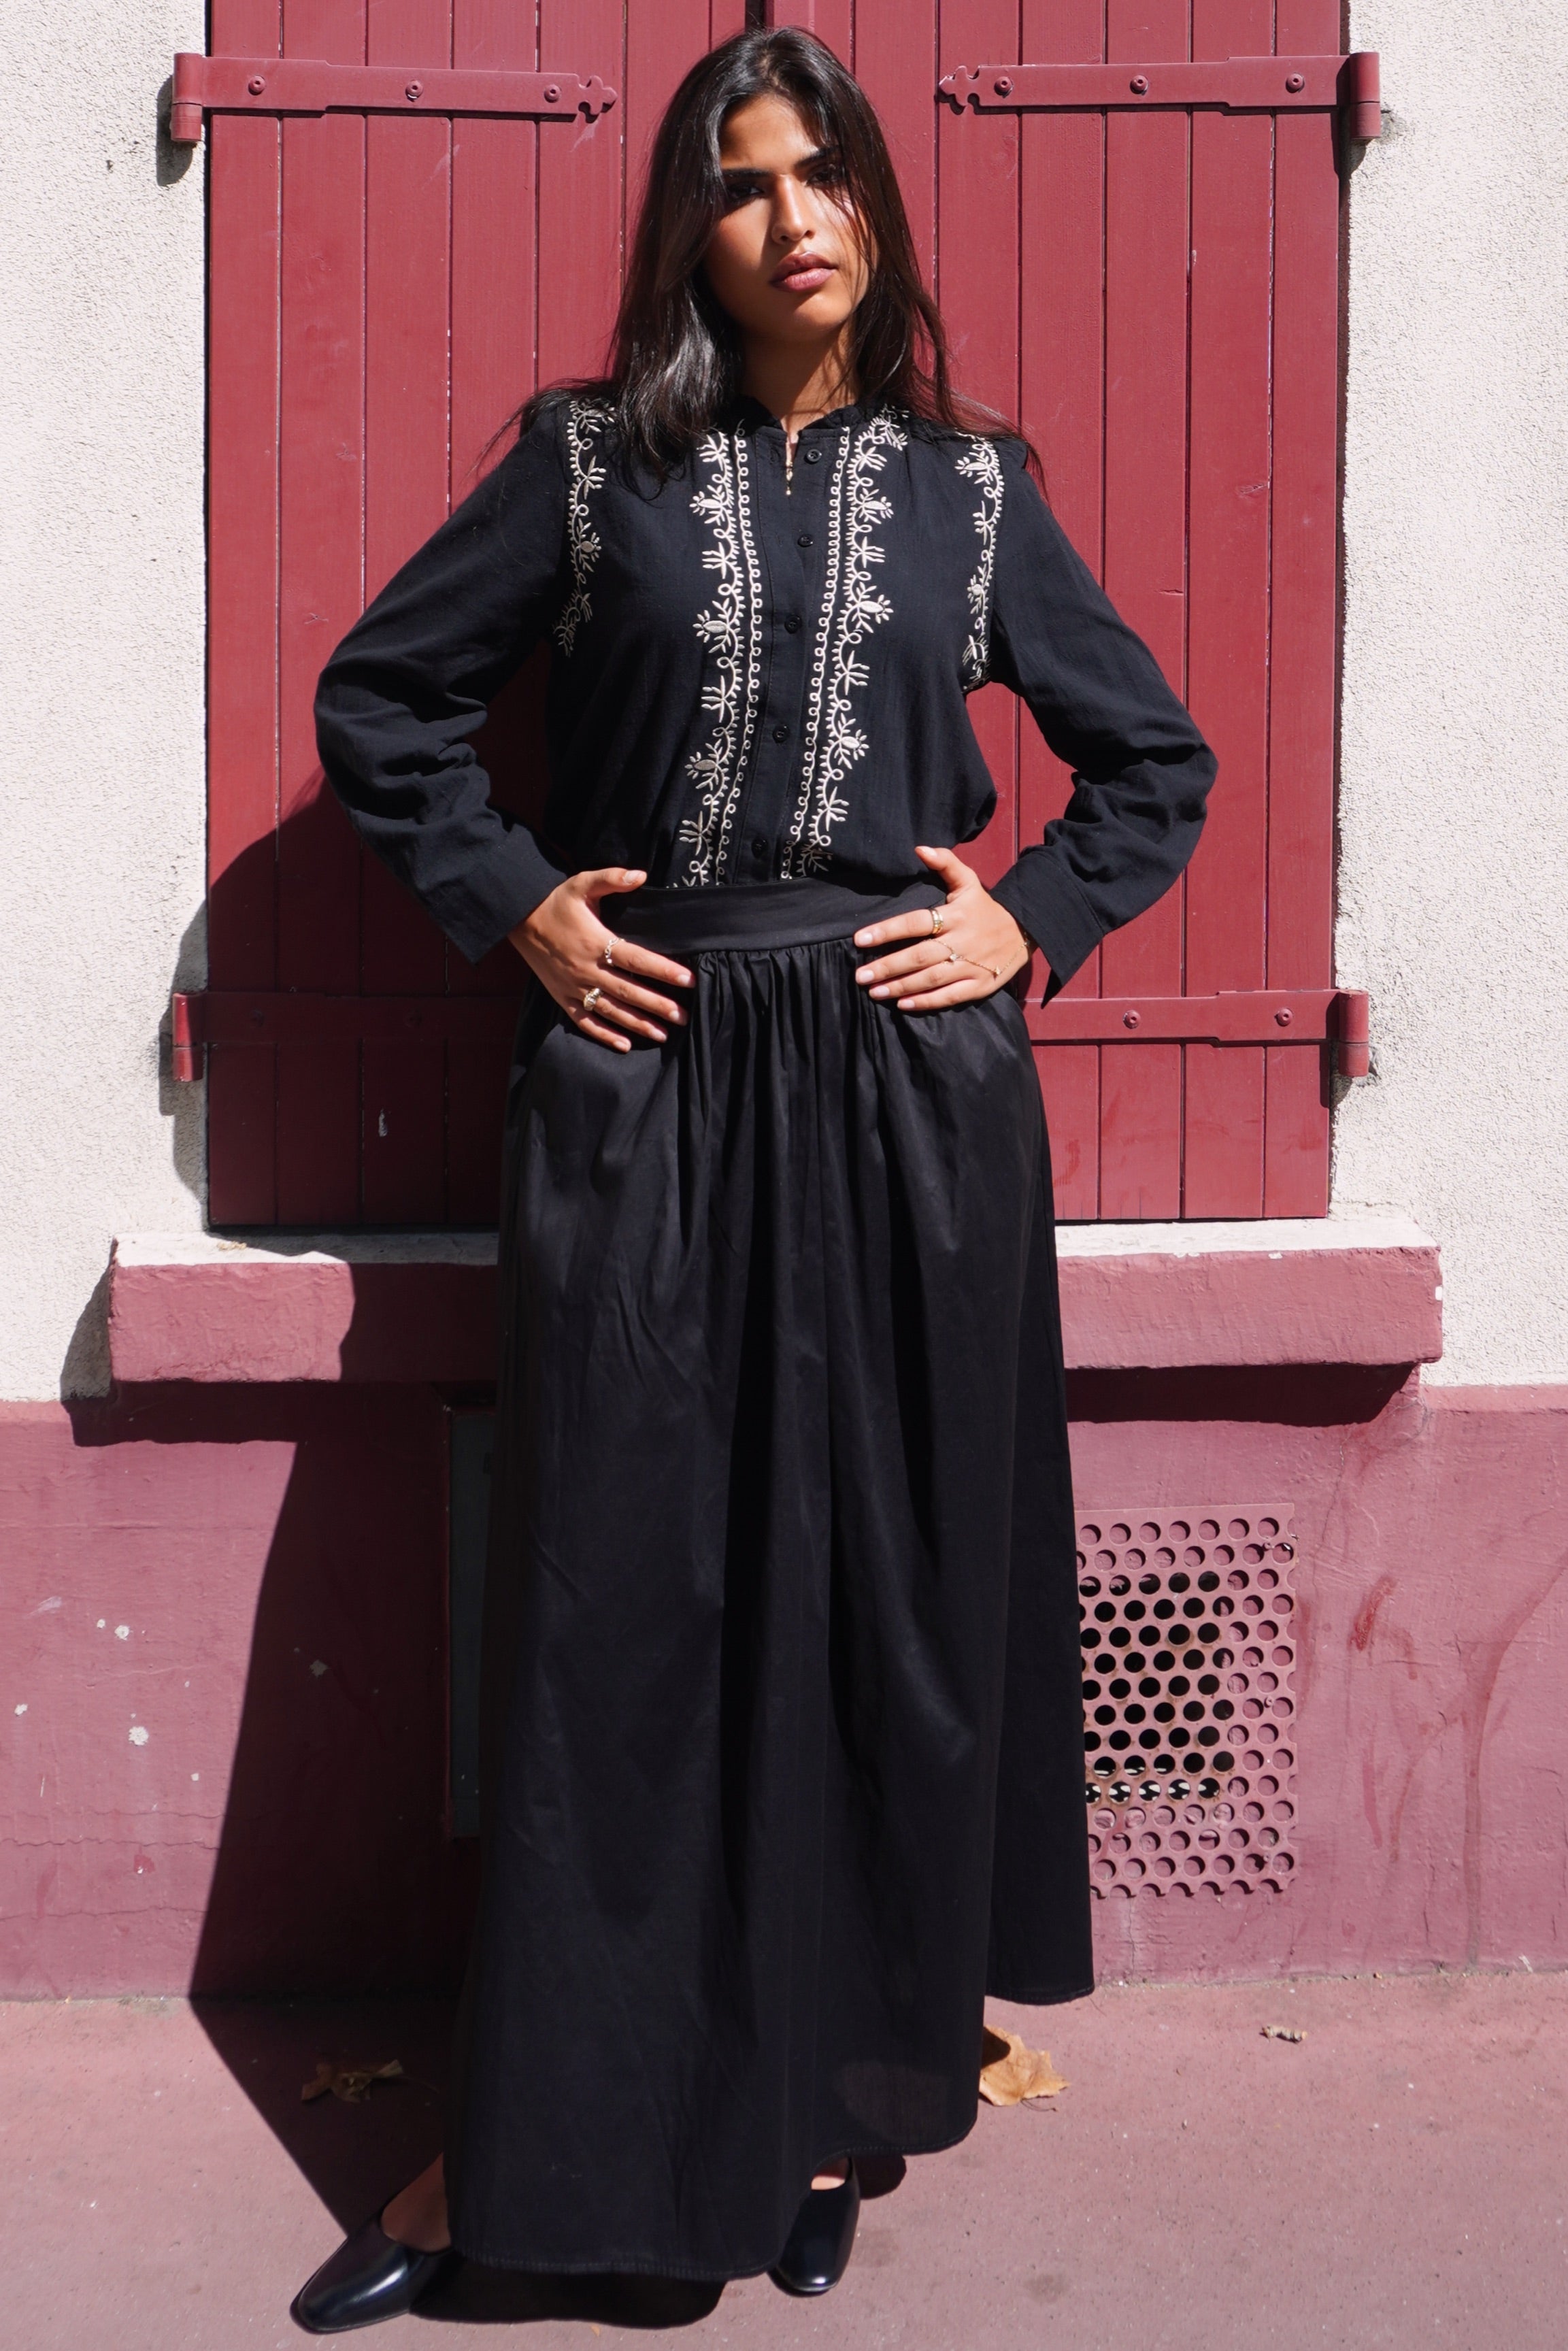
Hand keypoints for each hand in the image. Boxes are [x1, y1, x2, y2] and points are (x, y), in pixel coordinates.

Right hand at [509, 867, 691, 1052]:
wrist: (518, 919)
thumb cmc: (555, 901)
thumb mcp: (581, 883)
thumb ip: (611, 877)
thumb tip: (641, 874)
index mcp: (595, 942)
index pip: (636, 959)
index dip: (663, 971)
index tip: (688, 981)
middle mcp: (586, 969)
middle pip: (628, 991)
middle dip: (658, 1006)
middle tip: (684, 1017)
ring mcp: (573, 987)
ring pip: (611, 1011)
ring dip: (638, 1024)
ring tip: (664, 1034)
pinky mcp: (562, 997)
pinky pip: (585, 1022)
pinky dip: (604, 1035)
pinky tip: (625, 1045)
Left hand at [852, 846, 1032, 1011]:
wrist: (1025, 931)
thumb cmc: (986, 907)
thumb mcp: (969, 881)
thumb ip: (946, 863)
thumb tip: (920, 848)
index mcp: (956, 916)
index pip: (916, 922)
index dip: (887, 931)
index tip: (860, 939)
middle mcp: (961, 942)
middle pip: (919, 956)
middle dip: (888, 967)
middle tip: (860, 976)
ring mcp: (971, 966)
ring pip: (931, 979)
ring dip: (901, 987)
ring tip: (875, 991)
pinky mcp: (979, 986)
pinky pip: (949, 997)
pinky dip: (926, 1002)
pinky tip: (903, 1005)